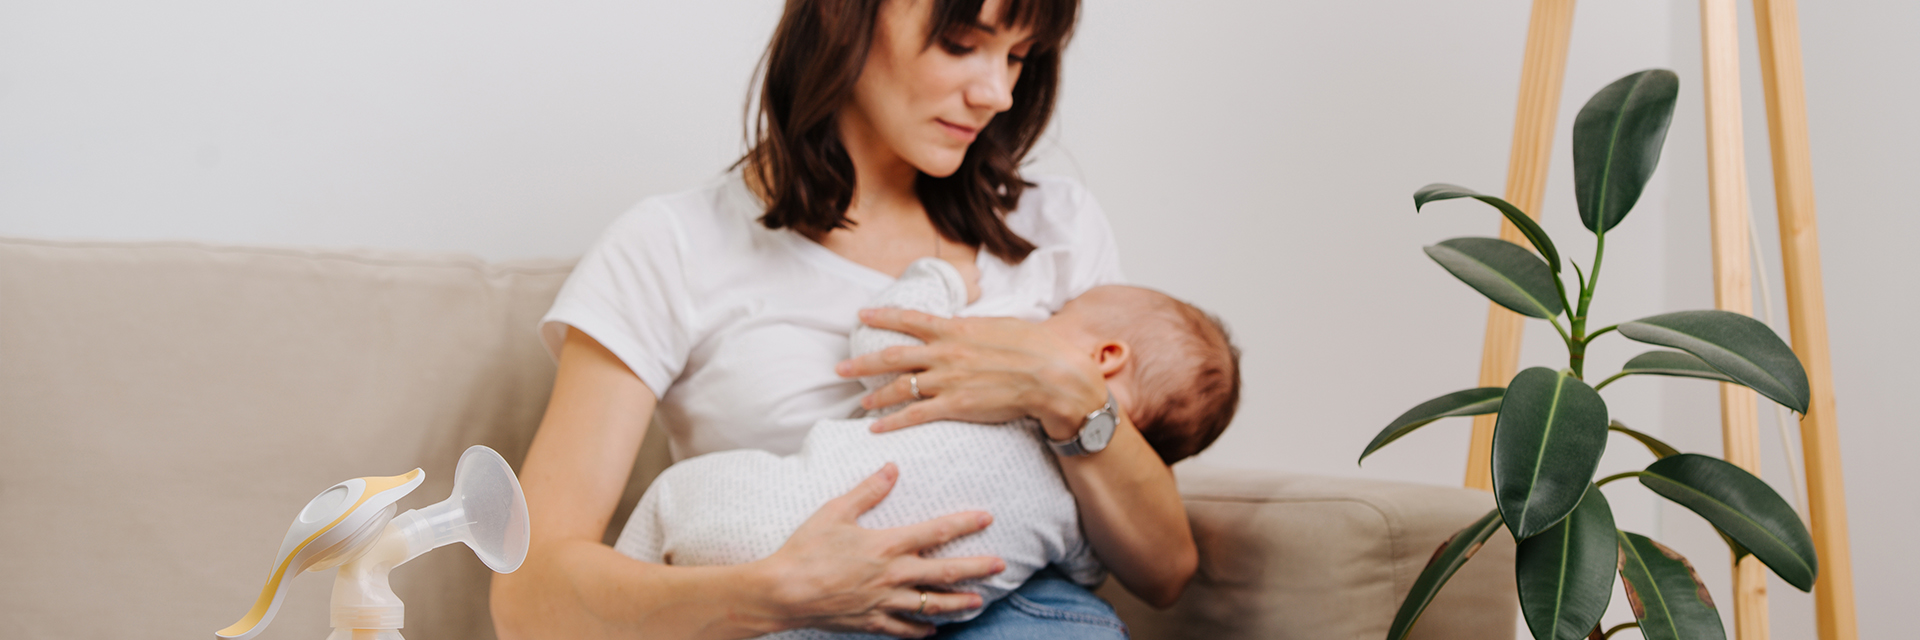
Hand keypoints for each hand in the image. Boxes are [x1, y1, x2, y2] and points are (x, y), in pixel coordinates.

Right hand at [760, 463, 1004, 637]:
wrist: (783, 592)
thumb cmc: (806, 548)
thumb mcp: (835, 511)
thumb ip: (868, 491)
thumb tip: (892, 467)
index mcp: (887, 545)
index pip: (936, 531)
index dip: (964, 523)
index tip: (987, 518)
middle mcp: (892, 576)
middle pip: (944, 572)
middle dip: (976, 568)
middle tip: (1000, 565)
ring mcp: (884, 602)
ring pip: (931, 605)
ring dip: (958, 603)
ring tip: (979, 601)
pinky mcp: (871, 622)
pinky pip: (903, 629)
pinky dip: (920, 630)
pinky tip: (932, 630)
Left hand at [836, 308, 1105, 439]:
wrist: (1052, 376)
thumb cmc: (1036, 348)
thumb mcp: (1002, 326)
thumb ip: (975, 329)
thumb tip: (963, 327)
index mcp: (956, 329)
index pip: (910, 320)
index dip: (882, 316)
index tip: (861, 315)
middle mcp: (945, 353)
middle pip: (892, 357)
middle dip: (862, 363)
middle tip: (839, 368)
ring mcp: (948, 381)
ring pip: (899, 388)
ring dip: (875, 396)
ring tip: (859, 402)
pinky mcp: (955, 406)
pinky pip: (915, 415)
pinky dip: (893, 421)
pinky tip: (876, 426)